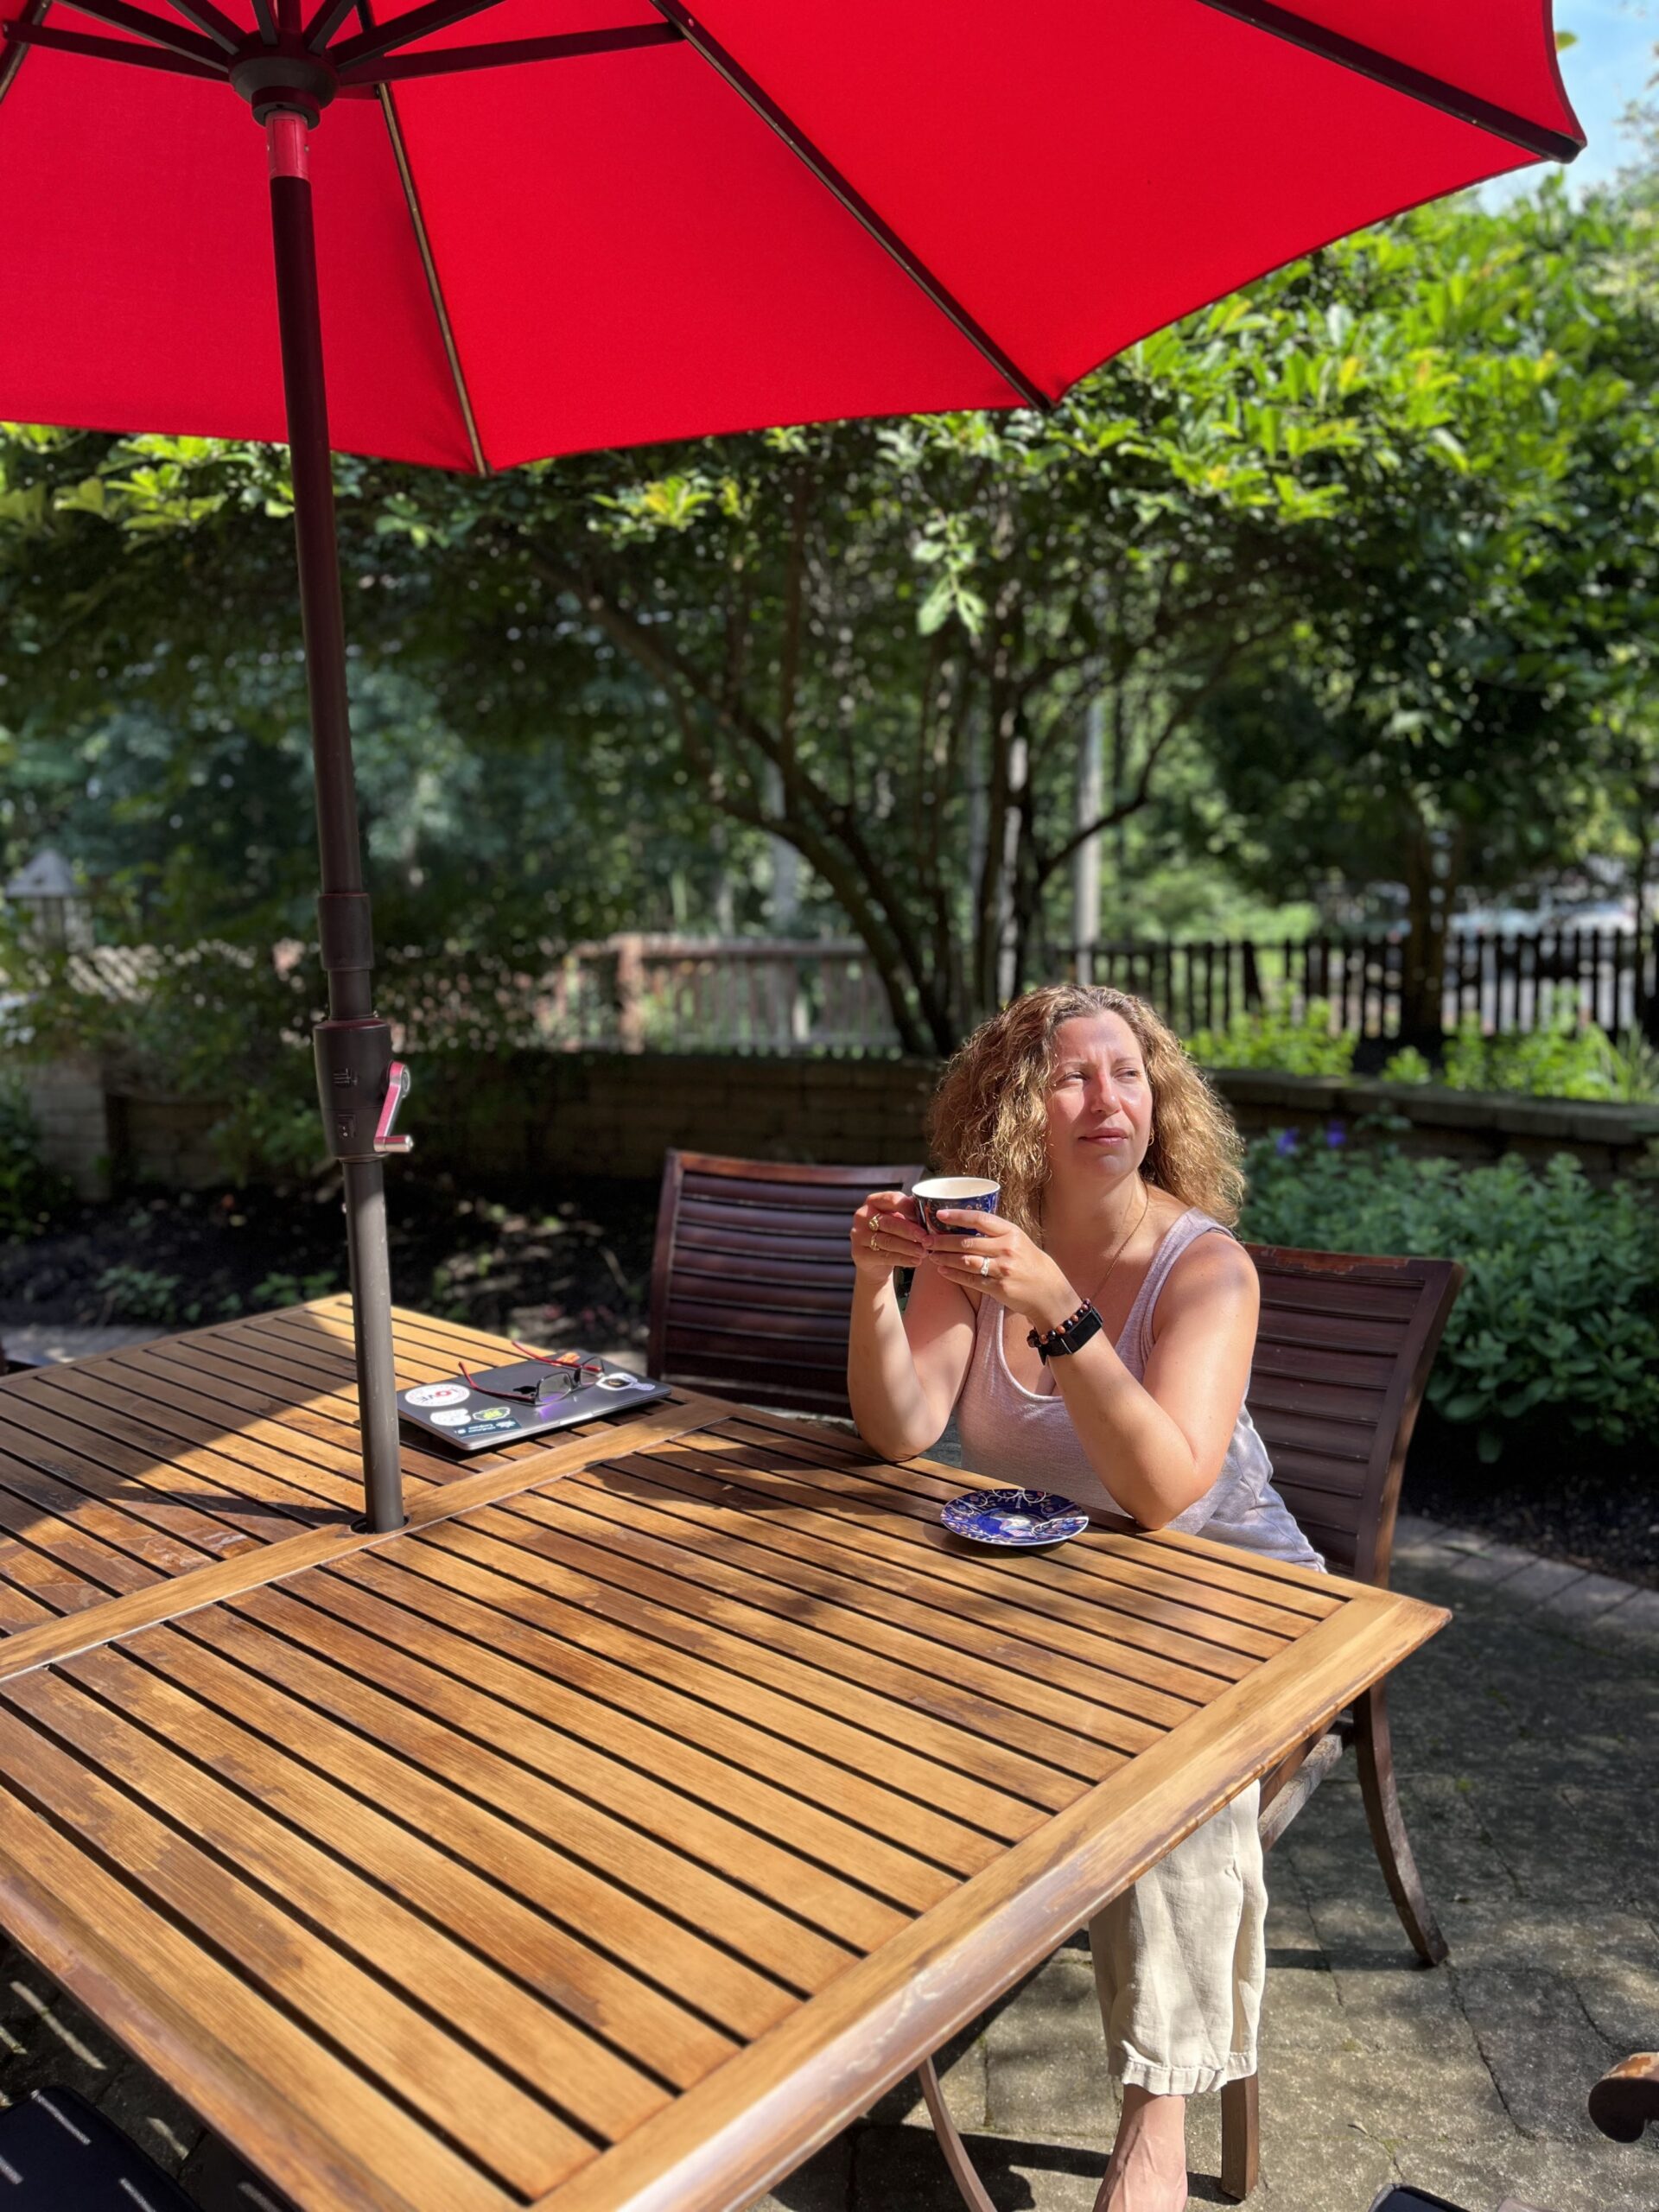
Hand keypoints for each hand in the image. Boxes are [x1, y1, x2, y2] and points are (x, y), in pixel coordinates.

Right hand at [849, 1190, 928, 1283]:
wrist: (873, 1261)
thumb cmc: (890, 1234)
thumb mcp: (898, 1219)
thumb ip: (909, 1213)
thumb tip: (930, 1211)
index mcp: (873, 1202)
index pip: (890, 1199)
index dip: (907, 1207)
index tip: (924, 1216)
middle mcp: (862, 1216)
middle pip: (889, 1223)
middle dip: (909, 1230)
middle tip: (926, 1237)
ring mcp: (858, 1235)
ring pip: (887, 1241)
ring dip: (908, 1247)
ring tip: (924, 1251)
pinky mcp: (859, 1253)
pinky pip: (884, 1257)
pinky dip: (903, 1259)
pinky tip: (916, 1261)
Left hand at [927, 1210, 1077, 1332]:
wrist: (1049, 1292)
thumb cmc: (1031, 1264)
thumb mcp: (1019, 1241)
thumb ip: (997, 1233)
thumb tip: (965, 1224)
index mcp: (1012, 1232)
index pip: (980, 1219)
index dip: (957, 1216)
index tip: (939, 1214)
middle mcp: (1007, 1249)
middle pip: (967, 1242)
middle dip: (942, 1241)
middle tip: (927, 1240)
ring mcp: (1002, 1269)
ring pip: (965, 1261)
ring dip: (944, 1258)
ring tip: (931, 1255)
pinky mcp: (998, 1287)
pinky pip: (970, 1280)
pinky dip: (954, 1275)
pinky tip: (942, 1271)